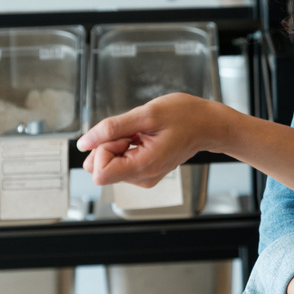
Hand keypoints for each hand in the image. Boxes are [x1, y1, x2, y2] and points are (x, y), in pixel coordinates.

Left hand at [76, 93, 223, 187]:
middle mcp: (143, 178)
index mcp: (144, 167)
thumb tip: (84, 142)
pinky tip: (143, 138)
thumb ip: (111, 129)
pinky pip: (120, 162)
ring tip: (141, 133)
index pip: (100, 173)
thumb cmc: (186, 116)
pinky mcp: (144, 172)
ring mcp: (144, 177)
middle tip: (133, 131)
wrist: (208, 125)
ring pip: (109, 164)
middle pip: (101, 169)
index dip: (104, 148)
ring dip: (118, 144)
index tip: (124, 134)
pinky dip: (125, 146)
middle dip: (108, 145)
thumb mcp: (146, 114)